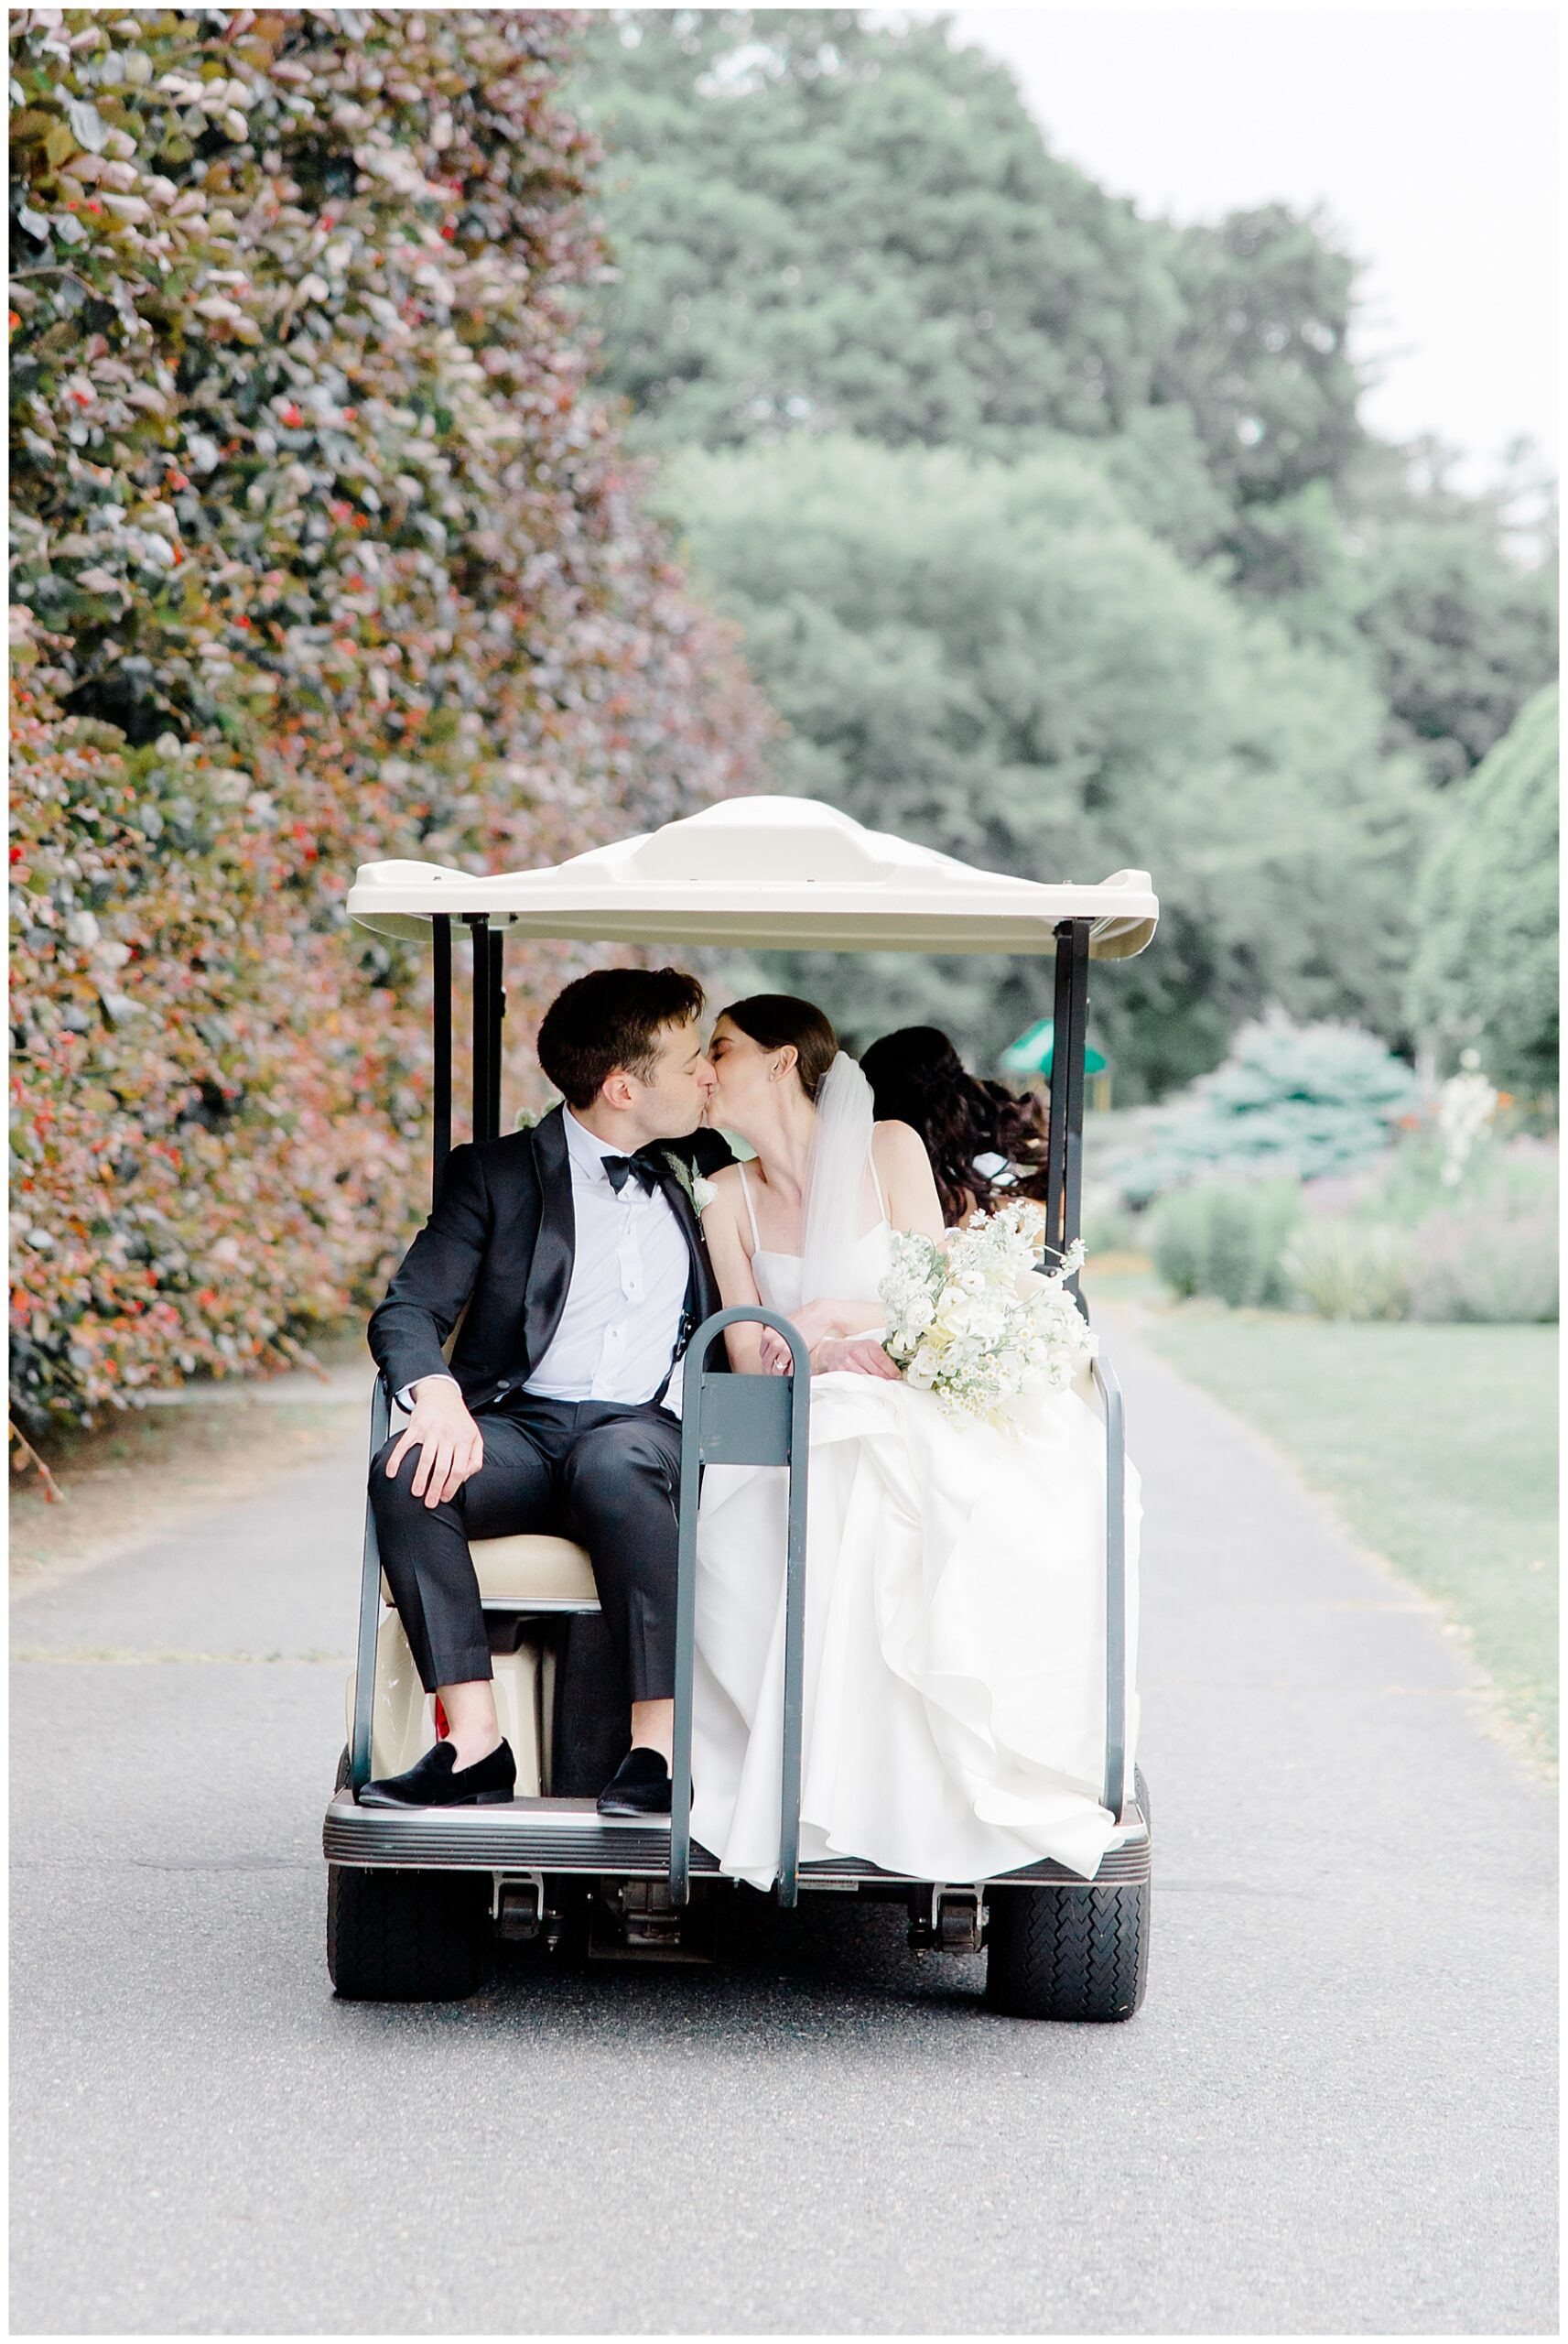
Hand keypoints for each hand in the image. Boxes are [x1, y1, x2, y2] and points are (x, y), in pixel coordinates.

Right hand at [385, 1379, 484, 1506]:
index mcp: (464, 1440)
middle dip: (435, 1489)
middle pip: (442, 1468)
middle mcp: (448, 1436)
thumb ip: (475, 1458)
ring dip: (419, 1479)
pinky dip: (396, 1460)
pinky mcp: (416, 1426)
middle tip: (429, 1503)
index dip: (452, 1487)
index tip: (445, 1498)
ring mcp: (431, 1431)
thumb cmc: (458, 1420)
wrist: (442, 1394)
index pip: (459, 1470)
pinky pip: (404, 1445)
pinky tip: (392, 1472)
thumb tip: (465, 1477)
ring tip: (416, 1493)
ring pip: (425, 1460)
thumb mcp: (475, 1437)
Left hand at [758, 1298, 843, 1374]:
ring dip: (782, 1374)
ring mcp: (781, 1346)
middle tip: (780, 1375)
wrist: (818, 1315)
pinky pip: (788, 1370)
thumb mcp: (784, 1327)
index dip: (768, 1362)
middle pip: (766, 1363)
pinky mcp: (792, 1352)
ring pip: (776, 1369)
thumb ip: (777, 1338)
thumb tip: (774, 1354)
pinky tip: (795, 1371)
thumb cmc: (804, 1321)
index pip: (762, 1354)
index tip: (773, 1367)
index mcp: (768, 1333)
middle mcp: (772, 1339)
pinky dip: (791, 1373)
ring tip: (788, 1374)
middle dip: (772, 1371)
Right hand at [811, 1335, 900, 1379]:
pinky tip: (868, 1387)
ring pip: (869, 1379)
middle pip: (878, 1372)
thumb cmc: (851, 1350)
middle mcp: (858, 1353)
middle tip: (892, 1384)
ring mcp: (849, 1363)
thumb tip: (895, 1370)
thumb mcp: (867, 1347)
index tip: (897, 1376)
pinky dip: (865, 1386)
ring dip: (876, 1384)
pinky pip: (858, 1383)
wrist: (830, 1352)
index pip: (884, 1360)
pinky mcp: (842, 1373)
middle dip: (886, 1379)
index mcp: (868, 1345)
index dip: (893, 1371)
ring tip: (881, 1386)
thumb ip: (880, 1356)